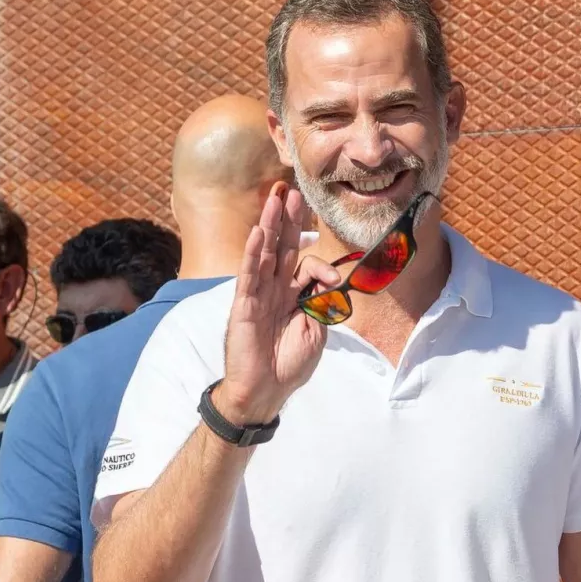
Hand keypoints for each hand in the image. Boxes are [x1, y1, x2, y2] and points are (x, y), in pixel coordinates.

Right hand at [215, 183, 341, 425]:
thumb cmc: (289, 363)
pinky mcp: (243, 305)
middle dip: (287, 220)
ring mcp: (257, 295)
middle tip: (292, 191)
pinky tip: (257, 234)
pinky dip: (253, 254)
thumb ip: (322, 303)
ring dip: (269, 226)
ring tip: (274, 199)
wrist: (266, 390)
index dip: (321, 266)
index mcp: (292, 296)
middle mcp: (274, 289)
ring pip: (264, 254)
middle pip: (281, 248)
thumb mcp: (316, 331)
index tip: (337, 282)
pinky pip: (249, 275)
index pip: (304, 266)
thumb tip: (331, 280)